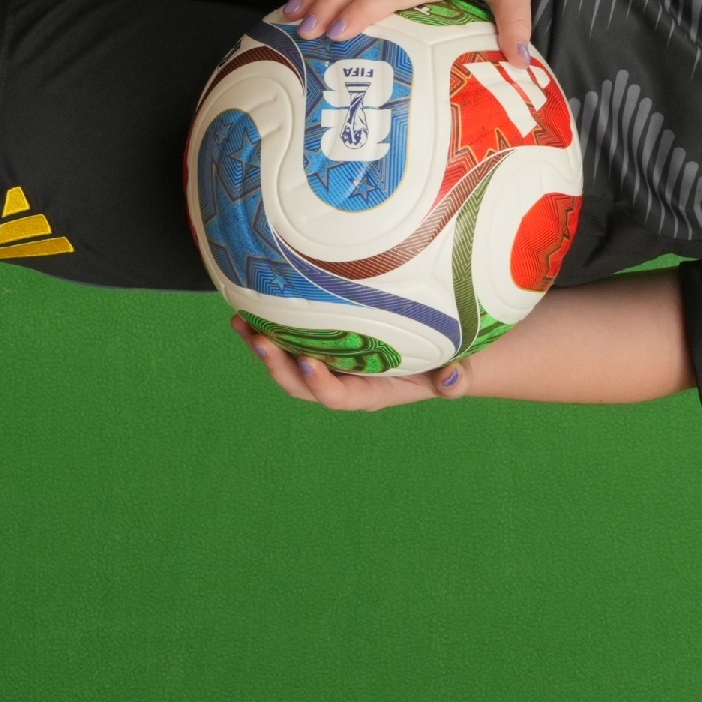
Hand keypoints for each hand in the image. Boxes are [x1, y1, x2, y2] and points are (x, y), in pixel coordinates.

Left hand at [235, 318, 468, 411]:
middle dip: (278, 366)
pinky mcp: (327, 343)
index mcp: (371, 392)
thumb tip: (454, 378)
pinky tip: (253, 305)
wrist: (446, 352)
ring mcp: (333, 363)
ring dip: (264, 346)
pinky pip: (294, 339)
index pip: (340, 396)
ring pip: (290, 362)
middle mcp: (346, 381)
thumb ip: (457, 380)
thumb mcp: (460, 370)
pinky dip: (272, 327)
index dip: (320, 383)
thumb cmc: (452, 359)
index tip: (307, 361)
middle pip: (303, 384)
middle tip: (260, 341)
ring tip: (241, 324)